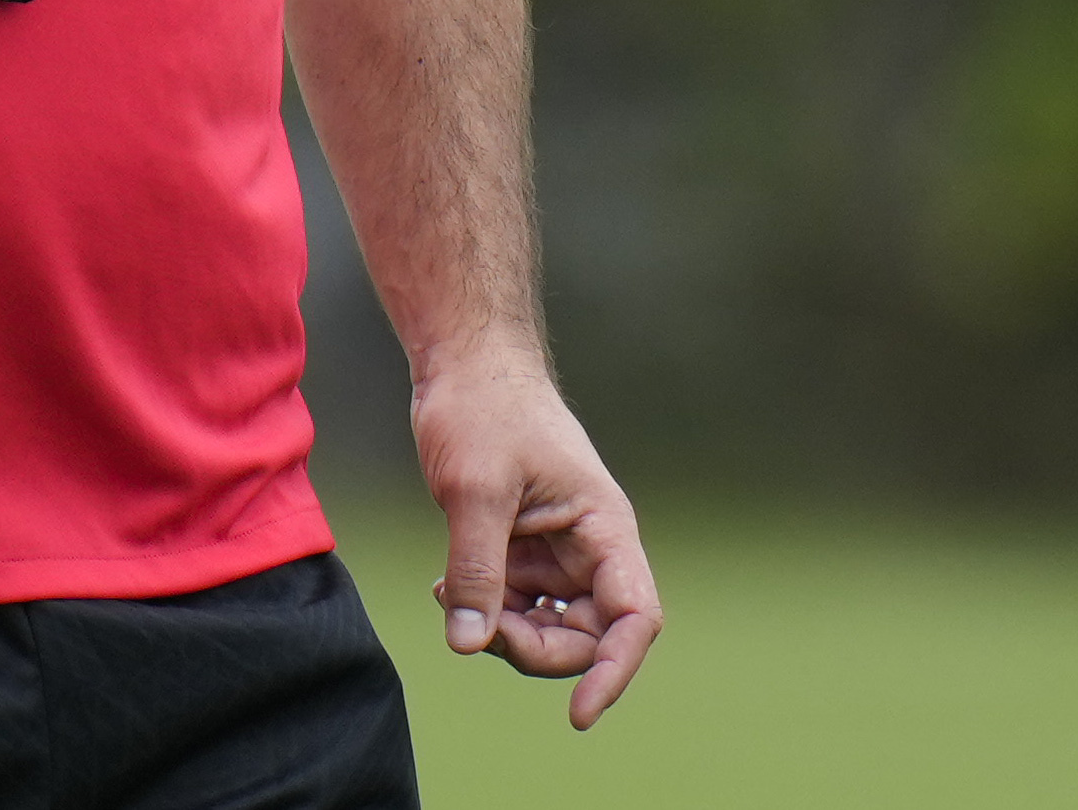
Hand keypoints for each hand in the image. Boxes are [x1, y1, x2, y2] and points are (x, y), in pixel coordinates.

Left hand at [414, 351, 662, 730]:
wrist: (463, 363)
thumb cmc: (483, 407)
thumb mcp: (475, 489)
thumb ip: (476, 568)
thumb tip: (469, 642)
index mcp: (604, 528)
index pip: (634, 617)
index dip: (615, 671)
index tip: (580, 714)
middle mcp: (590, 547)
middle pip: (588, 637)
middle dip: (537, 650)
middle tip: (478, 630)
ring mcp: (557, 552)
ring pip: (550, 629)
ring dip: (505, 632)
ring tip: (448, 596)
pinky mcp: (524, 550)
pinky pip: (518, 607)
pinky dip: (486, 612)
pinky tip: (444, 588)